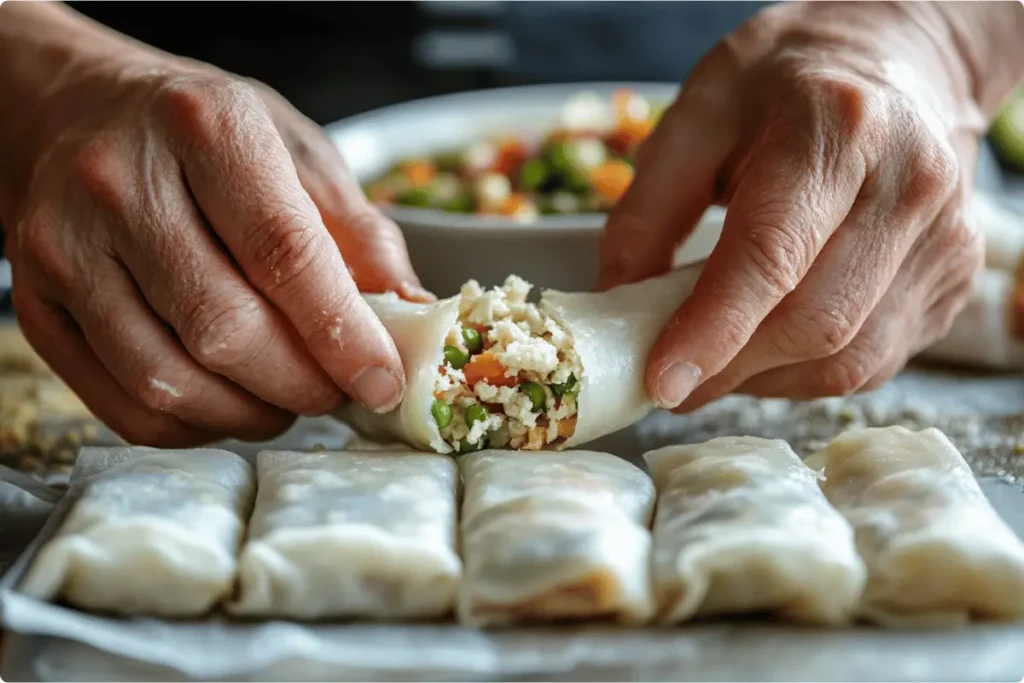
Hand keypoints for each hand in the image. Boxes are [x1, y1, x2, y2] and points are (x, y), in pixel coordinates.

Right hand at [5, 48, 424, 445]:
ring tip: (286, 396)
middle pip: (225, 328)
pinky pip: (124, 404)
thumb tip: (411, 312)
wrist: (73, 111)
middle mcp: (120, 183)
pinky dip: (194, 426)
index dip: (342, 333)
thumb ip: (358, 232)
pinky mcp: (37, 306)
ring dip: (250, 414)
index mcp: (206, 128)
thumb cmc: (198, 133)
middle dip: (302, 383)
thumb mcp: (295, 150)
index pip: (284, 253)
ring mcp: (64, 248)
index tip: (381, 380)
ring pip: (170, 379)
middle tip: (336, 388)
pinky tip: (229, 403)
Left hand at [598, 1, 997, 411]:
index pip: (773, 253)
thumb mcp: (694, 117)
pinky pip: (872, 363)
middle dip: (729, 368)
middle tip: (668, 379)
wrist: (895, 63)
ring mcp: (945, 240)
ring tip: (715, 357)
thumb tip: (618, 303)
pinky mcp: (953, 283)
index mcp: (838, 129)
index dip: (713, 329)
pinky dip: (804, 373)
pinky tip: (768, 345)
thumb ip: (647, 210)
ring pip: (848, 359)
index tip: (661, 381)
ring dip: (764, 378)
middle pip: (814, 321)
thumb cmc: (784, 86)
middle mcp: (911, 186)